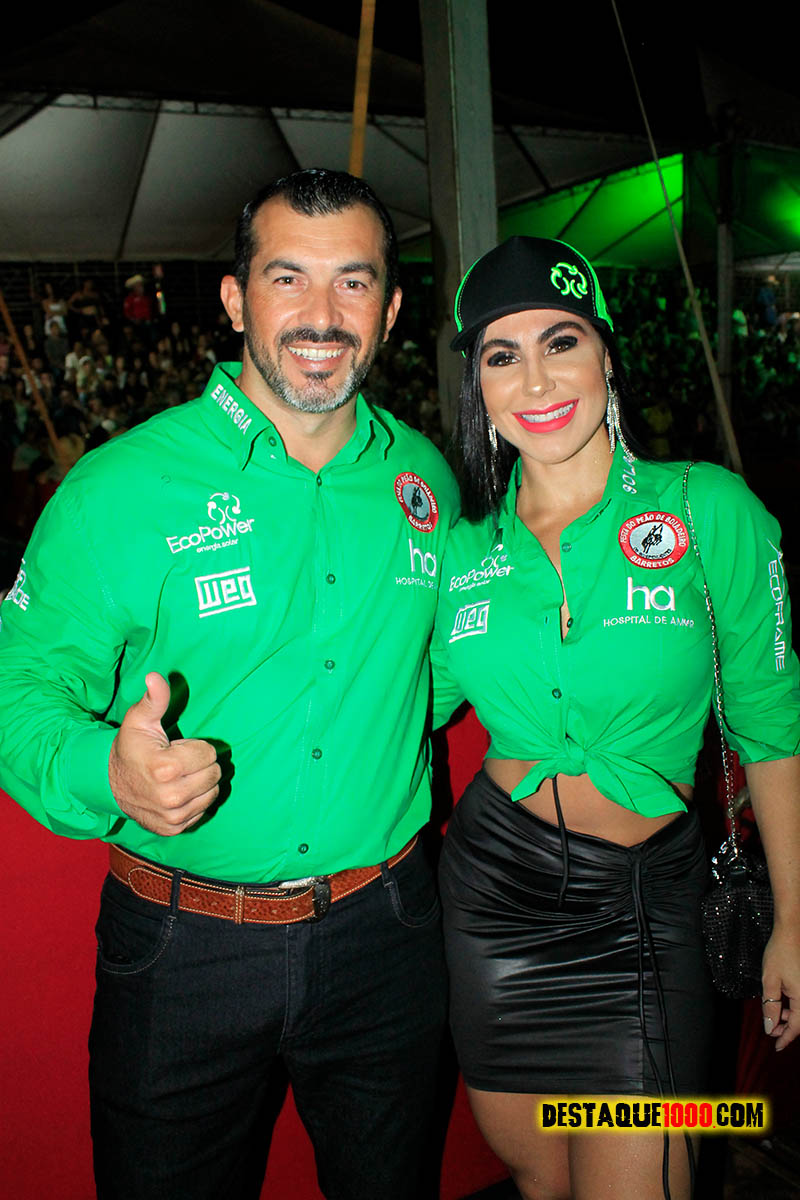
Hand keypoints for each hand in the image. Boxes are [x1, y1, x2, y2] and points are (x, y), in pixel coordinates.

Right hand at [108, 672, 220, 835]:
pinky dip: (195, 800)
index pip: (209, 754)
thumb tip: (156, 677)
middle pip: (214, 774)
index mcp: (165, 768)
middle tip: (178, 762)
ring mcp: (172, 816)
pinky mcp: (174, 828)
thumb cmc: (131, 748)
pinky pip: (203, 811)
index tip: (176, 748)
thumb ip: (154, 699)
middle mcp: (170, 796)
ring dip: (200, 782)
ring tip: (177, 777)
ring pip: (212, 793)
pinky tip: (177, 793)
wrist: (110, 785)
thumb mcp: (139, 720)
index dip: (195, 747)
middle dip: (200, 764)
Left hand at [761, 925, 799, 1049]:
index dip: (785, 1038)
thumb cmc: (780, 953)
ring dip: (790, 1016)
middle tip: (773, 1030)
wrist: (792, 931)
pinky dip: (794, 1006)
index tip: (776, 1047)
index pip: (796, 1027)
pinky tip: (783, 1002)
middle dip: (787, 1028)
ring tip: (775, 1014)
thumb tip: (770, 1028)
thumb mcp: (770, 981)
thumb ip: (770, 1007)